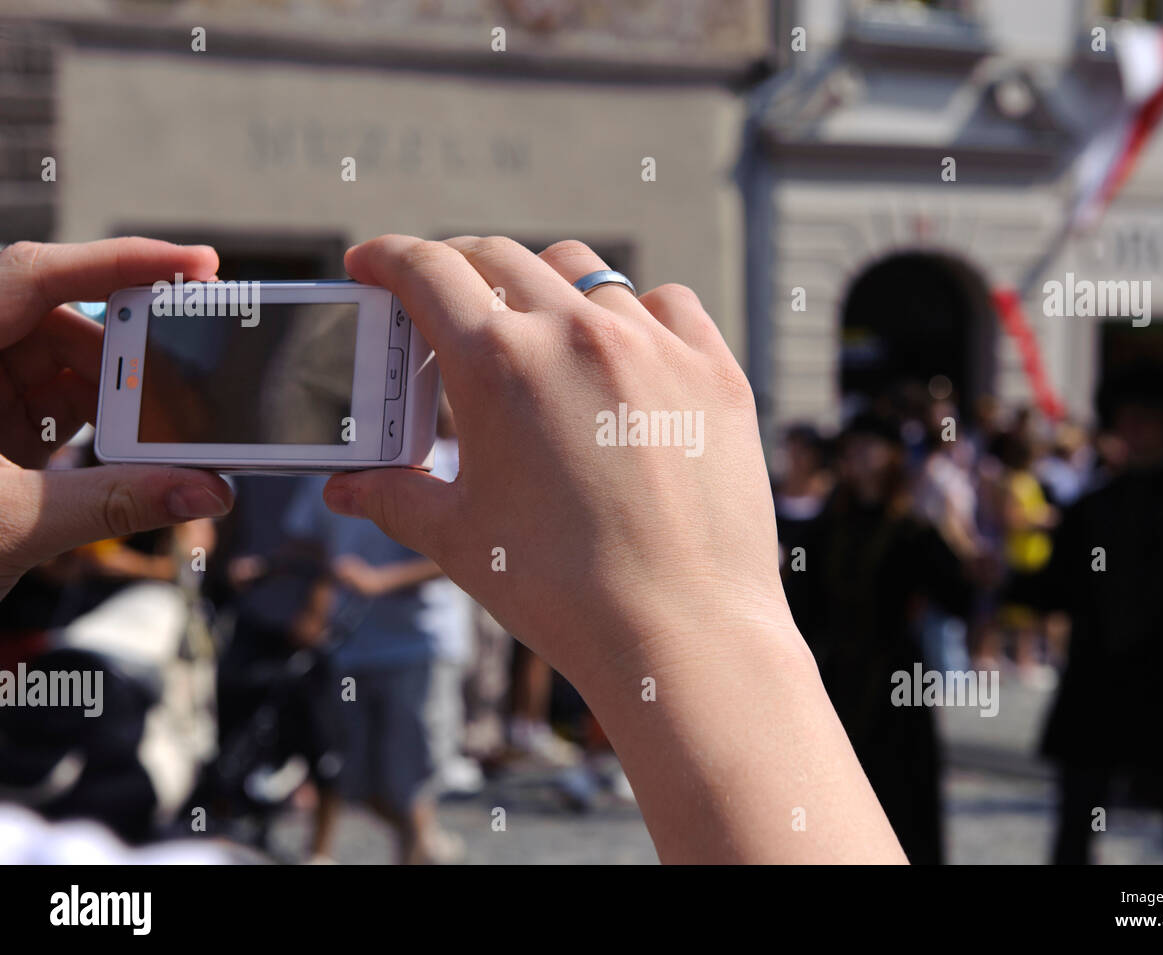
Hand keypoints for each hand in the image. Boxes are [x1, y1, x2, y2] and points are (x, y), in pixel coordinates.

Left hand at [0, 239, 234, 599]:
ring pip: (62, 361)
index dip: (119, 260)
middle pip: (57, 320)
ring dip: (116, 393)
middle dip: (127, 352)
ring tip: (163, 430)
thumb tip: (208, 491)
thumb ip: (117, 502)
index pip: (33, 276)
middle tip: (189, 371)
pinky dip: (99, 420)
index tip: (196, 263)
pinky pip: (54, 399)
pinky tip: (132, 446)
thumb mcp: (13, 525)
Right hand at [323, 236, 905, 862]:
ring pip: (585, 274)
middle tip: (444, 302)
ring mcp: (654, 346)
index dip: (387, 257)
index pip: (427, 271)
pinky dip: (634, 313)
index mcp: (498, 363)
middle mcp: (576, 333)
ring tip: (535, 329)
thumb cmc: (560, 592)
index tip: (372, 262)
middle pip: (500, 258)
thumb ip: (394, 497)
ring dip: (545, 287)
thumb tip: (346, 488)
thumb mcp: (460, 539)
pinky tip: (623, 351)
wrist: (683, 633)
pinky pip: (667, 304)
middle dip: (457, 268)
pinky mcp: (713, 370)